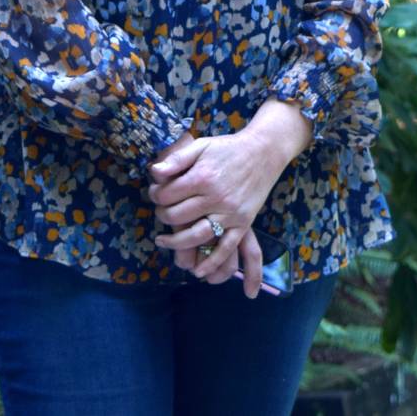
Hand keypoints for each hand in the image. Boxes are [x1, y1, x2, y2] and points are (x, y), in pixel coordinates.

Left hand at [148, 102, 311, 295]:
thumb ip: (177, 159)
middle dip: (163, 216)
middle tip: (160, 213)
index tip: (155, 194)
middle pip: (178, 216)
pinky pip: (226, 248)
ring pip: (197, 236)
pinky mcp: (243, 223)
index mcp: (202, 177)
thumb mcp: (201, 146)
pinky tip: (197, 271)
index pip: (168, 194)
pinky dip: (212, 262)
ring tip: (162, 241)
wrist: (263, 152)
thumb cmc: (228, 148)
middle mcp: (215, 197)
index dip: (156, 195)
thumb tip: (154, 173)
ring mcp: (230, 213)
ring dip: (177, 243)